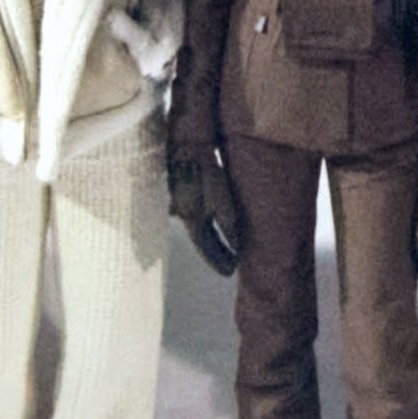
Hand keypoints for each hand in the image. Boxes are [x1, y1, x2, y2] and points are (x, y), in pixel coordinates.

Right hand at [169, 154, 243, 274]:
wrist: (188, 146)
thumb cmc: (205, 170)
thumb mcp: (220, 197)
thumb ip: (227, 223)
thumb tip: (236, 246)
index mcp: (192, 219)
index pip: (206, 248)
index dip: (218, 261)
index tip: (230, 272)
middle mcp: (184, 216)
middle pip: (202, 242)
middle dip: (216, 255)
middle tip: (230, 266)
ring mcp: (182, 205)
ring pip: (198, 232)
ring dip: (211, 244)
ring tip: (226, 252)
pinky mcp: (183, 195)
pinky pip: (196, 219)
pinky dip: (206, 229)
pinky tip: (213, 228)